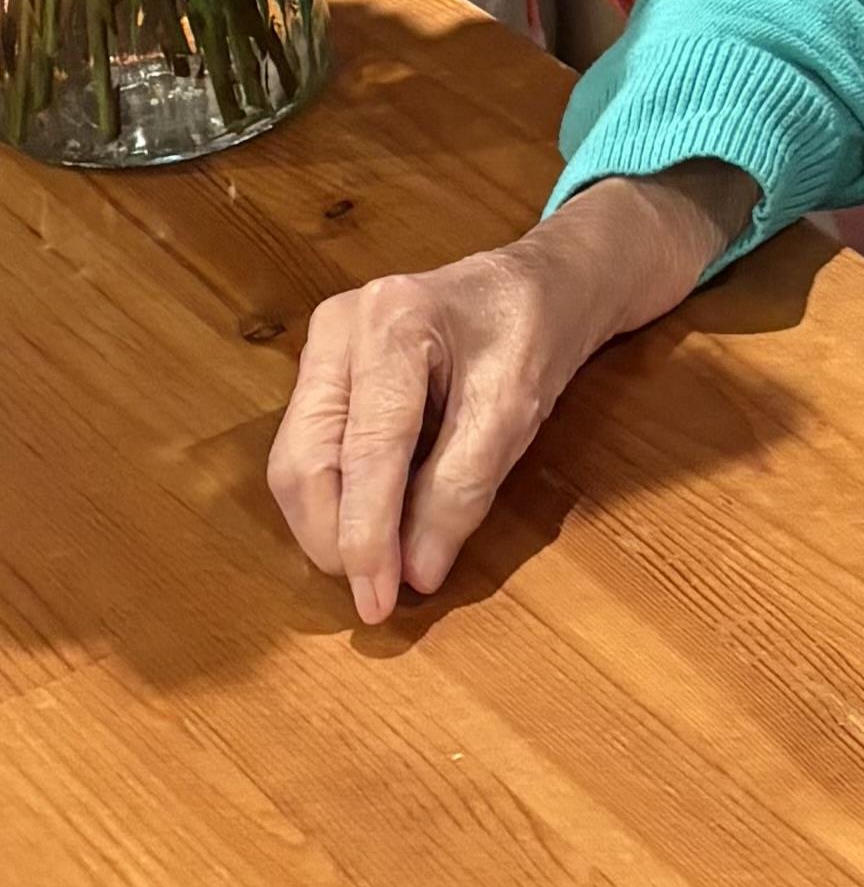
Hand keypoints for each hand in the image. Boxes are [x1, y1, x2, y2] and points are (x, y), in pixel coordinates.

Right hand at [266, 162, 751, 622]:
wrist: (543, 283)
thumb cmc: (535, 333)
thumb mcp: (515, 410)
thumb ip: (462, 490)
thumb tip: (415, 573)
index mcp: (392, 319)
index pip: (368, 447)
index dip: (368, 534)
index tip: (378, 602)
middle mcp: (340, 326)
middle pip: (307, 458)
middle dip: (334, 538)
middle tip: (374, 595)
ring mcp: (323, 346)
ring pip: (297, 460)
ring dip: (329, 525)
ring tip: (375, 567)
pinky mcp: (324, 371)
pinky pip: (311, 449)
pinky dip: (336, 498)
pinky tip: (371, 526)